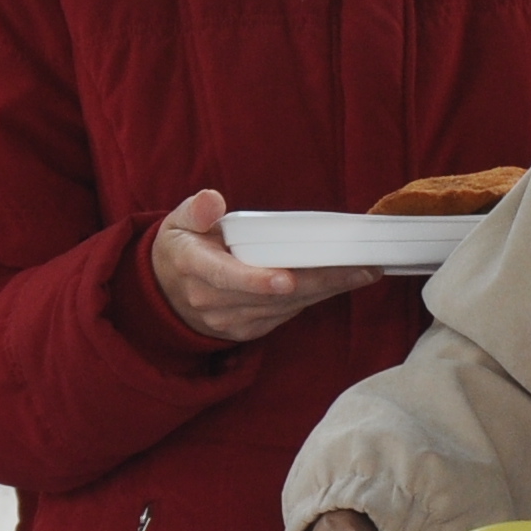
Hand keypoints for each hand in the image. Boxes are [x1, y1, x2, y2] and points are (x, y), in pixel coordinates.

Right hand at [147, 189, 373, 343]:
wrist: (168, 290)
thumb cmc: (184, 246)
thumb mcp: (179, 221)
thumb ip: (196, 210)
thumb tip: (212, 200)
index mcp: (193, 266)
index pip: (225, 277)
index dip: (256, 280)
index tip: (286, 280)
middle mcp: (210, 300)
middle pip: (271, 295)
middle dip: (318, 282)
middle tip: (360, 268)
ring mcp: (228, 320)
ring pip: (285, 307)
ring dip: (326, 291)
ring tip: (362, 272)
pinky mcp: (246, 330)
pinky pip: (285, 315)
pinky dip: (314, 299)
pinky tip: (340, 283)